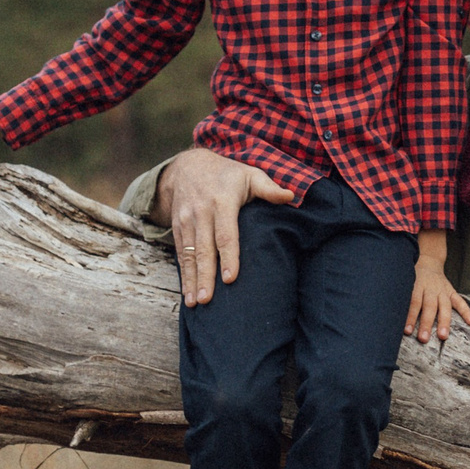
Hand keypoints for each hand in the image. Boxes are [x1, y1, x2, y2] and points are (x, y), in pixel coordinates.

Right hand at [156, 147, 296, 306]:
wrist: (188, 166)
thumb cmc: (228, 174)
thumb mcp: (250, 174)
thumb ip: (269, 188)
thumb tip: (291, 196)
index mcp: (222, 201)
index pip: (226, 233)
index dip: (228, 256)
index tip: (231, 278)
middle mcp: (201, 212)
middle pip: (204, 249)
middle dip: (205, 275)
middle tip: (207, 299)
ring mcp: (186, 221)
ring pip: (189, 254)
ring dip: (191, 279)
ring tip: (195, 302)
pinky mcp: (178, 228)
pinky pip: (180, 253)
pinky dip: (183, 274)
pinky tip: (187, 293)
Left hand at [406, 231, 469, 343]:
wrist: (427, 261)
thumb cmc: (411, 276)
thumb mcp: (402, 282)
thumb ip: (399, 296)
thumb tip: (386, 314)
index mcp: (416, 285)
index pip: (413, 303)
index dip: (410, 317)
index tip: (407, 331)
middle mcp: (431, 288)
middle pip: (429, 307)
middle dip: (426, 323)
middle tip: (423, 338)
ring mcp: (442, 291)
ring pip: (444, 307)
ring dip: (444, 322)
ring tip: (443, 336)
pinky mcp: (451, 292)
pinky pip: (460, 302)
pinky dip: (467, 312)